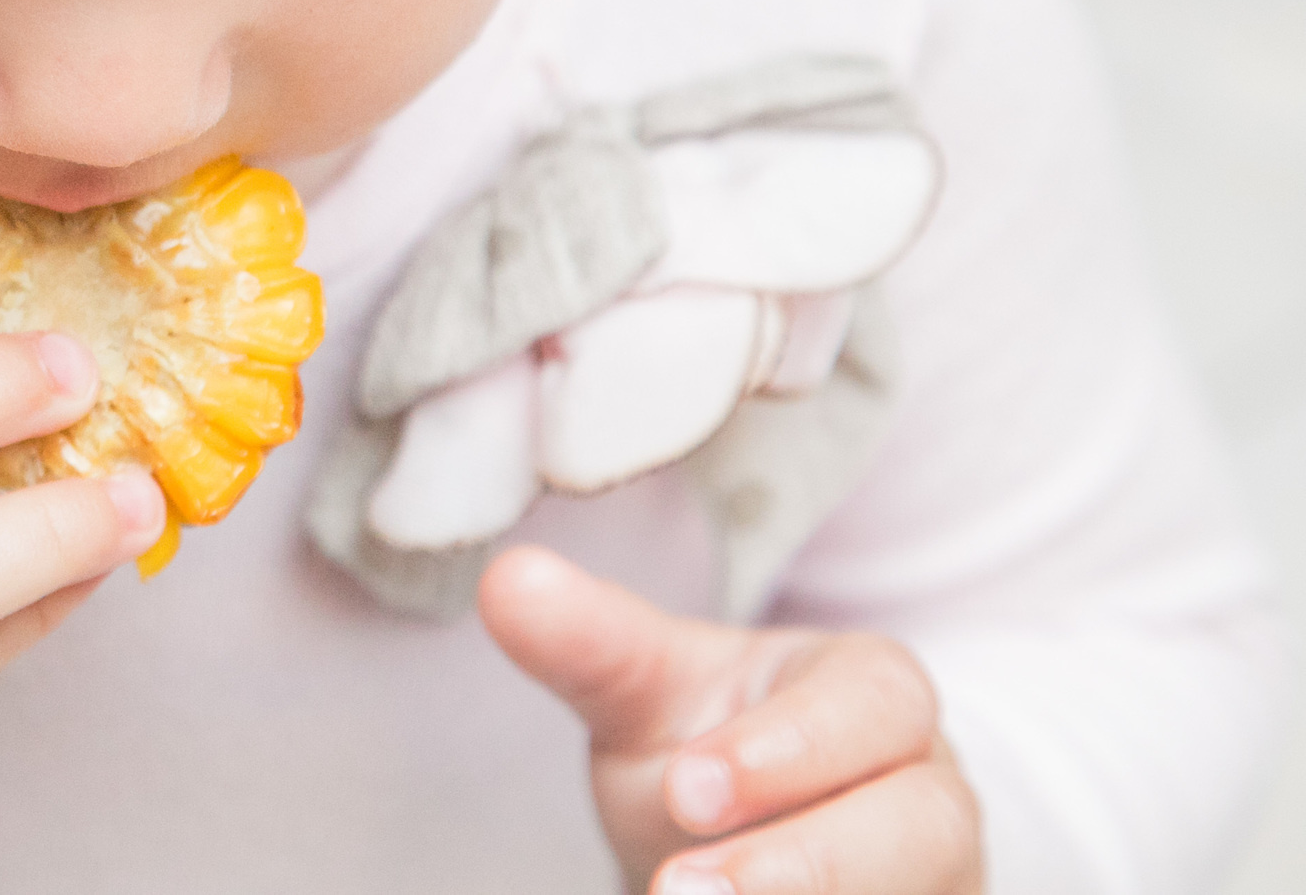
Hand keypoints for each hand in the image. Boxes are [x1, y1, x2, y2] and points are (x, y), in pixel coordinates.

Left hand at [479, 547, 982, 894]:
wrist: (750, 854)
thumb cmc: (710, 752)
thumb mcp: (649, 693)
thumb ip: (591, 644)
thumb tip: (507, 580)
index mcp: (875, 692)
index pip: (871, 705)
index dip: (786, 751)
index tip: (684, 789)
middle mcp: (928, 789)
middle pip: (917, 826)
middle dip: (803, 866)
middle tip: (677, 893)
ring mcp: (938, 879)